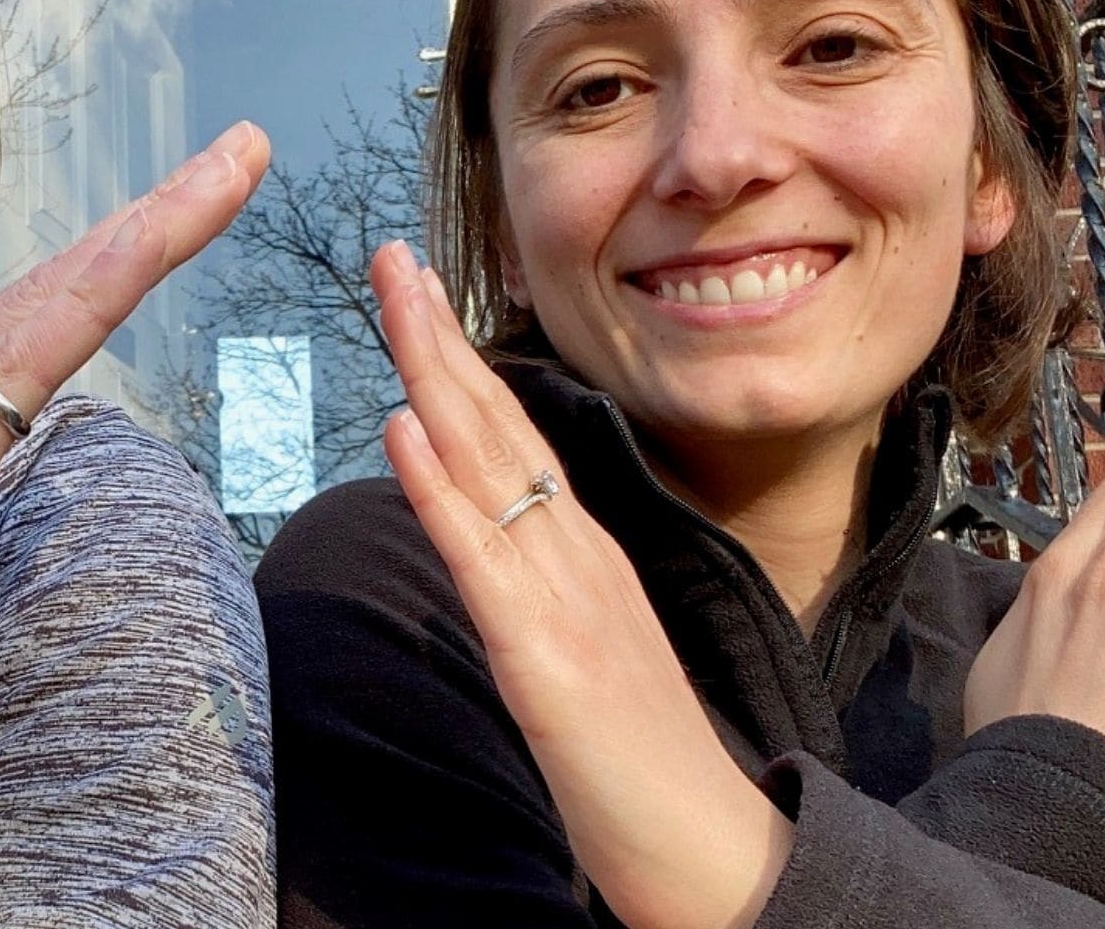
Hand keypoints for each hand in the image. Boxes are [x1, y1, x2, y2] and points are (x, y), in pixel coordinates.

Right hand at [0, 122, 268, 808]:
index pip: (22, 325)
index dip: (101, 269)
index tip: (167, 227)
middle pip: (58, 283)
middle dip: (156, 215)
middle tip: (245, 151)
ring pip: (64, 291)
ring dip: (160, 220)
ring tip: (242, 159)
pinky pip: (41, 347)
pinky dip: (110, 278)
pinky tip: (162, 234)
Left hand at [369, 241, 789, 928]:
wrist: (715, 854)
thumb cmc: (641, 767)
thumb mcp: (579, 654)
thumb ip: (532, 589)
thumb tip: (473, 528)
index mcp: (583, 556)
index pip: (511, 435)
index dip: (461, 360)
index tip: (417, 290)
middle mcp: (577, 557)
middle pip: (497, 423)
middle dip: (437, 333)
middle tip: (389, 250)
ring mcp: (565, 600)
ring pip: (488, 464)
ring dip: (432, 374)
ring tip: (394, 295)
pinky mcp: (547, 660)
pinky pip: (481, 560)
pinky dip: (436, 489)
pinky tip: (402, 431)